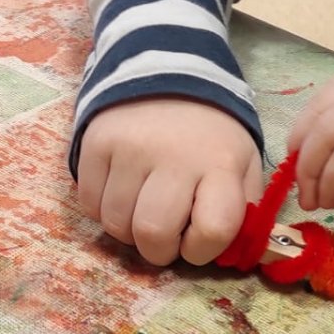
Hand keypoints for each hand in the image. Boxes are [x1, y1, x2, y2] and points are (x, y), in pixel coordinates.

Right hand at [76, 99, 261, 266]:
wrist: (169, 78)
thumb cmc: (210, 135)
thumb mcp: (243, 164)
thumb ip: (244, 210)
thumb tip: (231, 255)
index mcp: (220, 164)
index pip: (214, 229)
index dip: (202, 250)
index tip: (196, 241)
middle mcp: (174, 155)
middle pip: (153, 234)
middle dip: (158, 251)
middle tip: (164, 237)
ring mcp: (130, 148)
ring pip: (116, 225)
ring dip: (128, 232)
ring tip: (143, 209)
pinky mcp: (97, 143)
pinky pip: (89, 205)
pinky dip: (104, 211)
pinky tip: (122, 193)